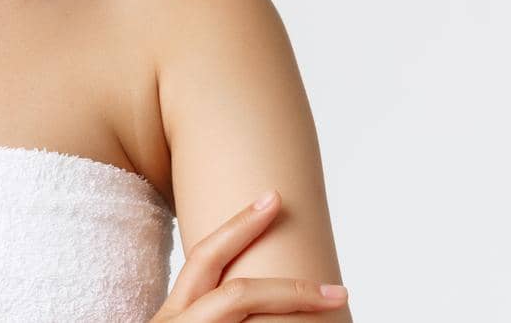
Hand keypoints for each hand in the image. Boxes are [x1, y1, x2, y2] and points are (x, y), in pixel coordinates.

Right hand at [149, 190, 348, 321]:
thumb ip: (208, 312)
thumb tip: (257, 297)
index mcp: (172, 315)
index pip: (206, 257)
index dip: (241, 224)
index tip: (273, 199)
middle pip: (238, 295)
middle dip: (292, 289)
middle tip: (337, 290)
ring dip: (292, 320)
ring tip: (330, 318)